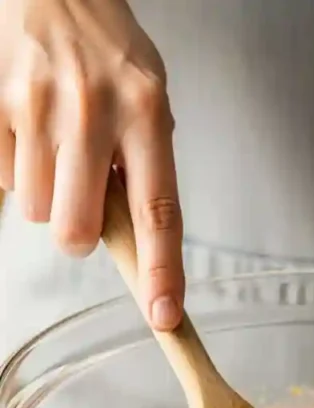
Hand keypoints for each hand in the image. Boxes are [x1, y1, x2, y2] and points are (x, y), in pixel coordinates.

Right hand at [0, 0, 182, 330]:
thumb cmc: (108, 52)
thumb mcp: (149, 101)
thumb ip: (147, 167)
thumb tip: (138, 239)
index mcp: (146, 113)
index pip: (159, 212)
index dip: (162, 271)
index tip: (165, 316)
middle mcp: (93, 111)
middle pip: (76, 230)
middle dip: (78, 235)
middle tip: (83, 200)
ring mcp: (39, 107)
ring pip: (37, 211)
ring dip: (48, 196)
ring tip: (58, 148)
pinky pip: (5, 179)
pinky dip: (18, 169)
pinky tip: (32, 133)